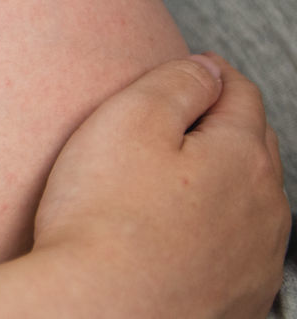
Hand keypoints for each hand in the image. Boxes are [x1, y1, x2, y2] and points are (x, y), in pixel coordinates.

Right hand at [33, 53, 289, 317]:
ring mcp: (255, 262)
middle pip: (254, 147)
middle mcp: (265, 209)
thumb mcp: (129, 118)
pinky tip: (183, 236)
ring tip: (181, 178)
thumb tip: (205, 68)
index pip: (240, 94)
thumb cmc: (104, 218)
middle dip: (225, 124)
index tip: (192, 70)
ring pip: (251, 203)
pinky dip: (218, 234)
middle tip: (184, 117)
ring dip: (226, 183)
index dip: (210, 74)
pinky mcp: (237, 302)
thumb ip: (176, 81)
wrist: (96, 313)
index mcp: (244, 156)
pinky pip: (237, 253)